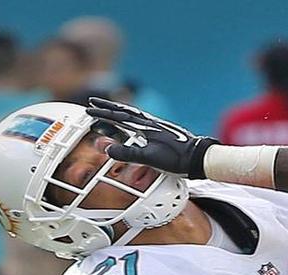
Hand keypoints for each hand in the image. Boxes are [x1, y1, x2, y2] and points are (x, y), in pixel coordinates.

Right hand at [85, 97, 217, 178]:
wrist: (199, 157)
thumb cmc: (177, 159)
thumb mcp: (149, 158)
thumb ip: (128, 154)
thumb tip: (107, 149)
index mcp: (146, 127)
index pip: (119, 117)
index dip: (102, 114)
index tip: (88, 110)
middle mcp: (151, 123)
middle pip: (125, 111)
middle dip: (108, 107)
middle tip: (93, 102)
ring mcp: (158, 126)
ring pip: (134, 114)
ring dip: (120, 110)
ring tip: (110, 109)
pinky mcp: (164, 131)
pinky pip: (143, 120)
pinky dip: (133, 118)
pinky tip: (134, 122)